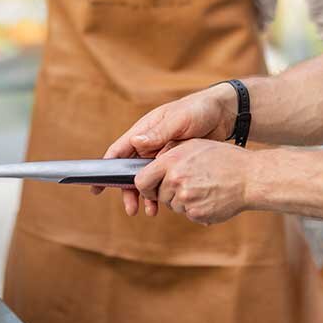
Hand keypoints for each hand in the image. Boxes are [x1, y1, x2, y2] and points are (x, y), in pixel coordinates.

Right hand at [99, 83, 237, 213]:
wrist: (226, 114)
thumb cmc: (200, 110)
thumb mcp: (179, 120)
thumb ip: (159, 133)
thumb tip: (136, 143)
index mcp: (144, 130)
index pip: (119, 151)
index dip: (105, 169)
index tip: (96, 187)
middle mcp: (150, 144)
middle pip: (130, 171)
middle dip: (128, 190)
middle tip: (131, 209)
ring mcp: (163, 154)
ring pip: (147, 179)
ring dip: (146, 195)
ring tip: (151, 212)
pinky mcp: (177, 163)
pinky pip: (164, 181)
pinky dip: (162, 193)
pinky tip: (166, 206)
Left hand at [131, 139, 251, 223]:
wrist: (250, 178)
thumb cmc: (224, 158)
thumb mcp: (195, 146)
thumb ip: (170, 155)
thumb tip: (149, 165)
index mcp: (172, 161)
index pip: (141, 181)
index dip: (144, 186)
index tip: (151, 186)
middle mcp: (176, 180)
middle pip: (158, 195)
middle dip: (167, 192)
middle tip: (187, 183)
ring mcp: (186, 199)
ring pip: (173, 206)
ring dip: (182, 200)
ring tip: (202, 187)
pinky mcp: (196, 214)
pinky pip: (187, 214)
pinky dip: (195, 209)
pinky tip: (209, 197)